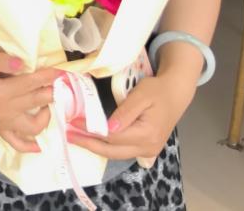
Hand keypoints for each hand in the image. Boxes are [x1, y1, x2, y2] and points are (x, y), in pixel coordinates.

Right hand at [0, 46, 59, 153]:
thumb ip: (1, 60)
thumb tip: (22, 64)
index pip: (31, 83)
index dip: (48, 76)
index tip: (62, 71)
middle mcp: (1, 111)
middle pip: (36, 102)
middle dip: (52, 91)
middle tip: (62, 82)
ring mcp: (0, 122)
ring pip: (33, 126)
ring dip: (47, 115)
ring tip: (49, 101)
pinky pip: (16, 142)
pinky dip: (29, 146)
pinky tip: (40, 144)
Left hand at [67, 72, 196, 162]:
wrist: (176, 93)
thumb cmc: (158, 90)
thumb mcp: (141, 95)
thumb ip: (125, 111)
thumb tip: (108, 128)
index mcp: (147, 134)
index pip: (113, 137)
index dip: (91, 131)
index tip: (73, 122)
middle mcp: (148, 147)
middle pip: (112, 151)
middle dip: (88, 144)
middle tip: (68, 135)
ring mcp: (148, 151)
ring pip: (116, 154)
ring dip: (95, 147)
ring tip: (76, 137)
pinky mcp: (146, 148)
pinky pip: (122, 151)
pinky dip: (106, 147)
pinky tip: (93, 139)